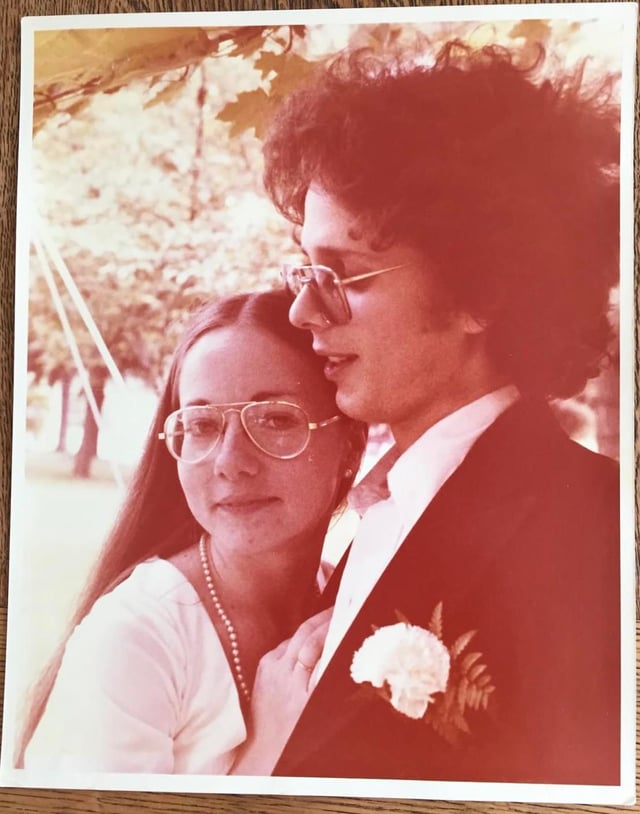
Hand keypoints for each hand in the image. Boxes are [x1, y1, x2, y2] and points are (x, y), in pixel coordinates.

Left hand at [230, 606, 331, 774]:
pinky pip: (284, 647)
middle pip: (304, 632)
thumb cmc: (297, 732)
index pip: (314, 639)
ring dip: (311, 628)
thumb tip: (337, 650)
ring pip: (294, 637)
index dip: (330, 623)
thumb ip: (326, 674)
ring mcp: (269, 666)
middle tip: (341, 608)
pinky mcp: (263, 668)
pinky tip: (309, 642)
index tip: (345, 613)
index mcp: (295, 677)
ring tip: (330, 620)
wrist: (267, 748)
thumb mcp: (318, 706)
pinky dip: (298, 642)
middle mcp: (279, 667)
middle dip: (323, 618)